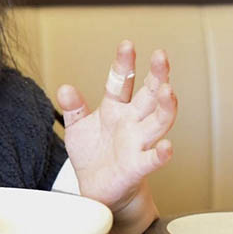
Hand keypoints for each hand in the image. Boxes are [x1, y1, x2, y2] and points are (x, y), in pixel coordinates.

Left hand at [56, 40, 176, 213]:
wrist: (96, 188)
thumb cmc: (92, 155)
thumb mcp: (77, 126)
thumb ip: (73, 107)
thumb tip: (64, 88)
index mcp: (115, 108)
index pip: (121, 81)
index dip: (124, 63)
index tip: (127, 45)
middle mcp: (131, 122)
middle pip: (149, 95)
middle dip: (157, 75)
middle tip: (161, 57)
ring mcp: (137, 142)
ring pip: (158, 122)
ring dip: (165, 107)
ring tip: (168, 91)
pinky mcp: (137, 166)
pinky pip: (151, 159)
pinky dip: (160, 154)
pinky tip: (166, 147)